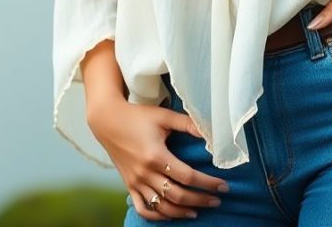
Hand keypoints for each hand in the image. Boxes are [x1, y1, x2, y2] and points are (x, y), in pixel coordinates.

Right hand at [86, 97, 229, 220]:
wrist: (107, 120)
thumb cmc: (137, 116)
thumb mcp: (164, 116)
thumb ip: (188, 124)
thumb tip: (212, 133)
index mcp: (156, 156)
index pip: (188, 176)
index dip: (208, 183)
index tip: (223, 186)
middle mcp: (145, 173)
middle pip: (178, 195)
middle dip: (201, 200)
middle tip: (216, 200)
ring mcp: (136, 182)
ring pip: (162, 206)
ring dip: (182, 211)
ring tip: (198, 210)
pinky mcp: (129, 185)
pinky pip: (143, 208)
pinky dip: (158, 216)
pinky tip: (172, 214)